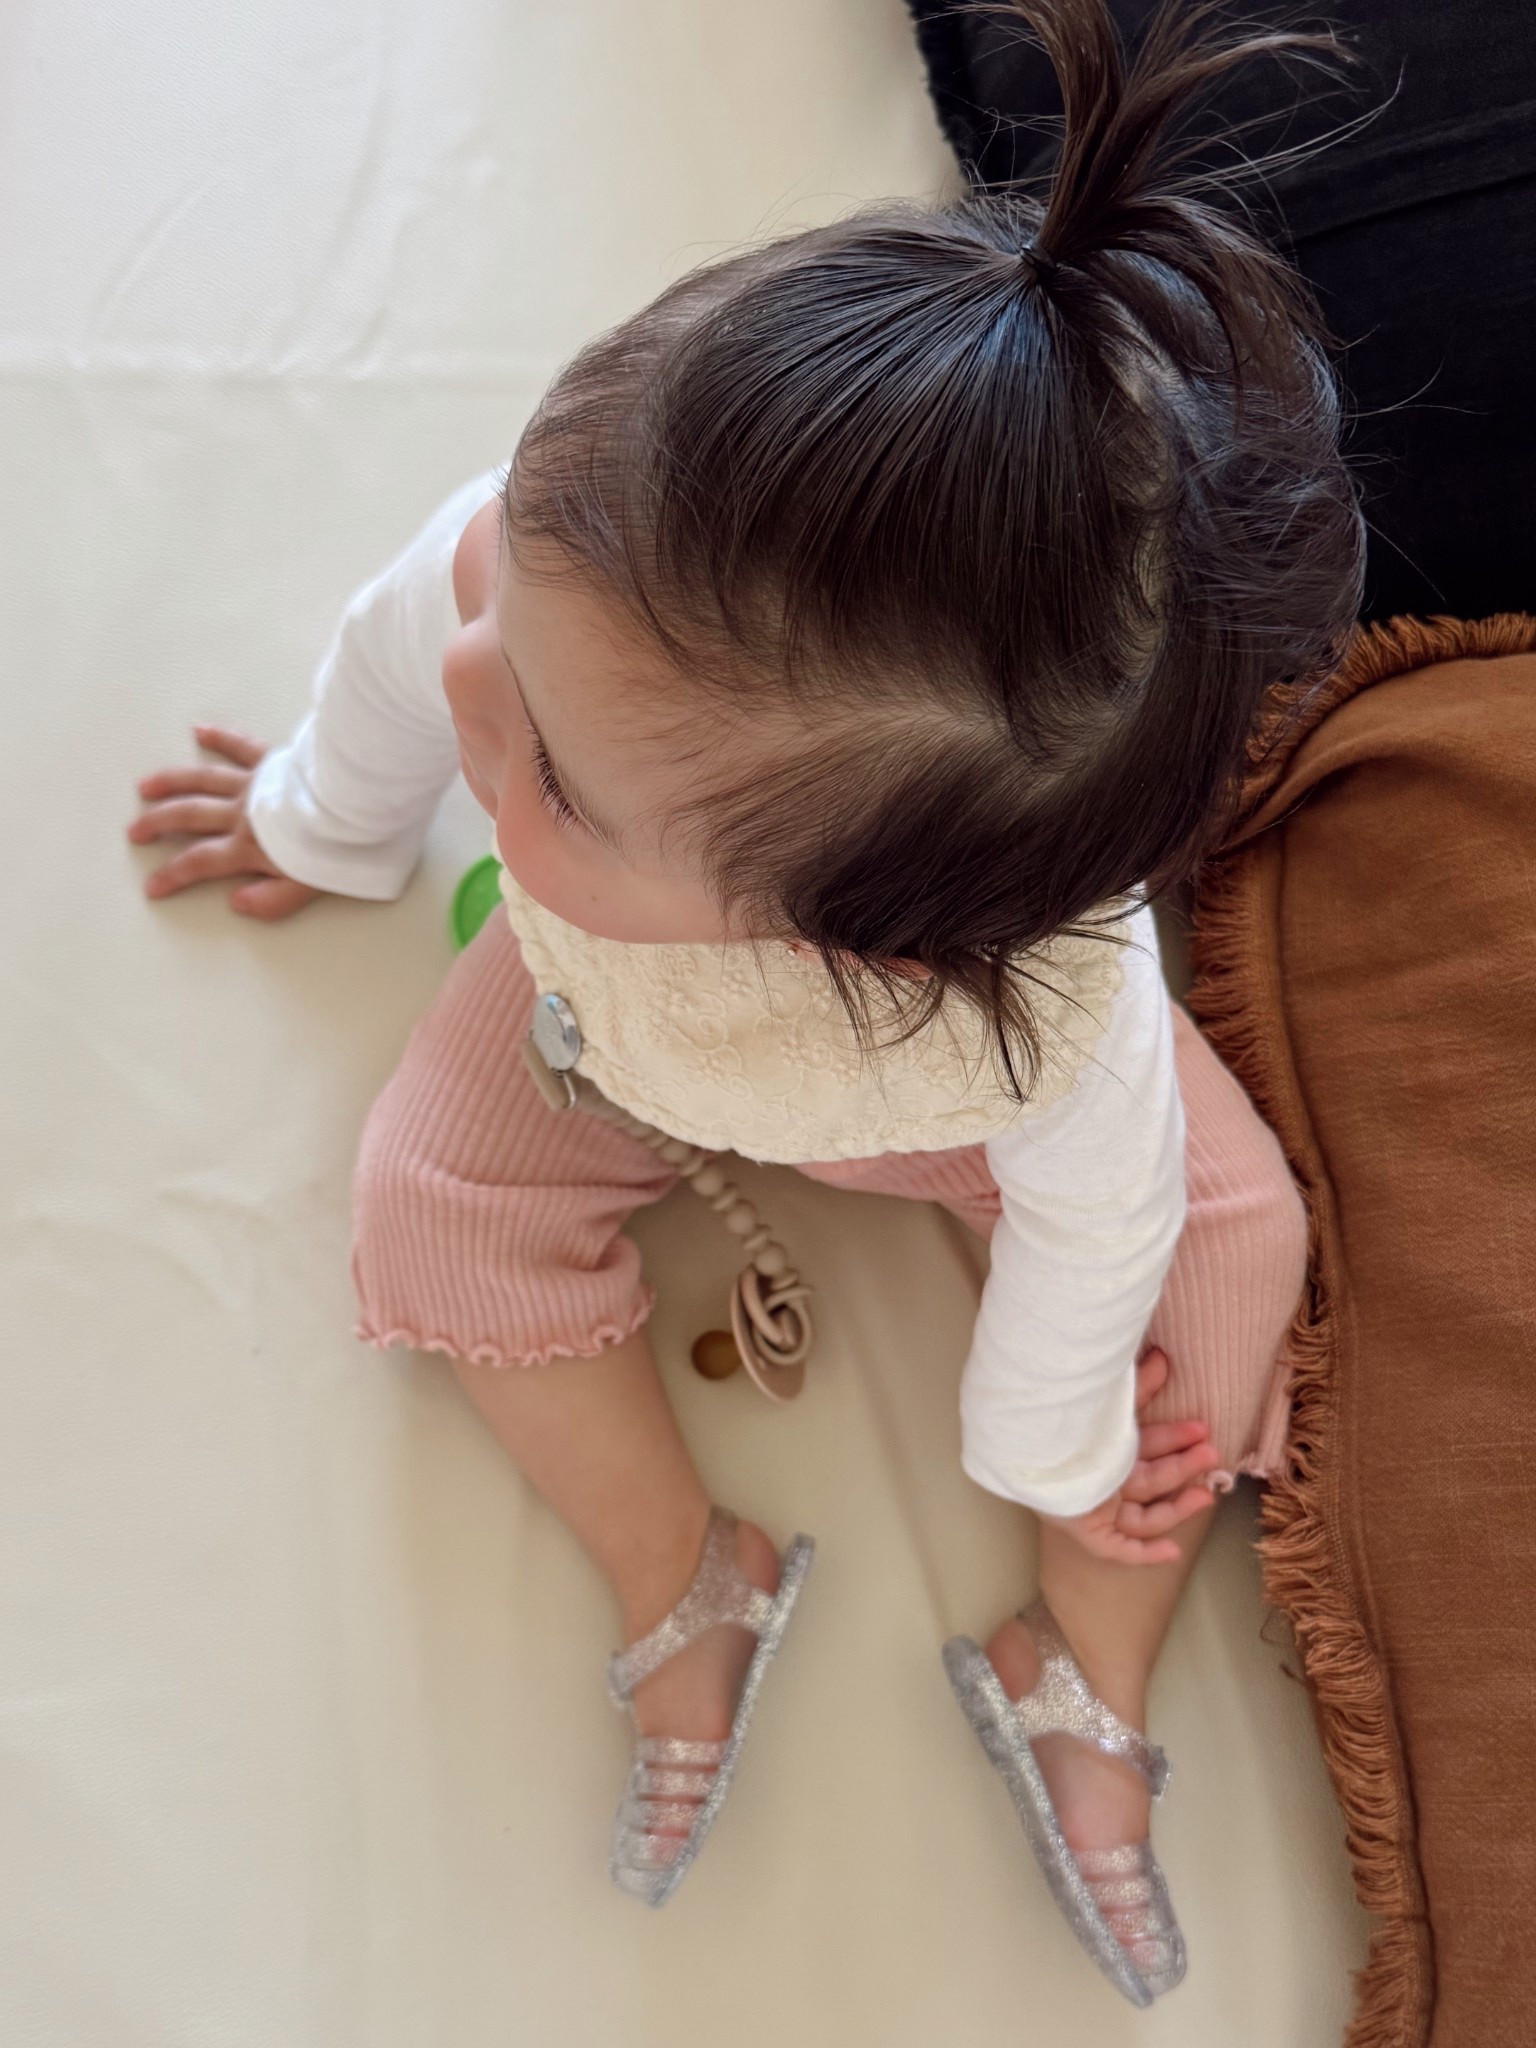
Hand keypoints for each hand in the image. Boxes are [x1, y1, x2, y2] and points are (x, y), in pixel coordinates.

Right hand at [128, 726, 321, 919]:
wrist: (360, 801)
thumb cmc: (340, 846)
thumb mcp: (310, 887)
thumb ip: (272, 900)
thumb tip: (237, 902)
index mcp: (249, 845)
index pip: (199, 863)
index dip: (172, 876)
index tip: (152, 887)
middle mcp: (243, 811)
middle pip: (189, 816)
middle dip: (158, 824)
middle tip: (135, 831)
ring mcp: (255, 782)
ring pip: (203, 780)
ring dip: (172, 783)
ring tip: (146, 787)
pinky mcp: (273, 760)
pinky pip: (241, 745)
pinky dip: (220, 737)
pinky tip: (199, 730)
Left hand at [1037, 1349, 1221, 1566]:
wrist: (1021, 1439)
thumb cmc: (1061, 1418)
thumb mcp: (1106, 1404)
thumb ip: (1134, 1385)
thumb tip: (1161, 1357)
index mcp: (1100, 1447)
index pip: (1145, 1447)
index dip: (1174, 1440)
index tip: (1202, 1429)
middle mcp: (1099, 1479)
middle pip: (1151, 1477)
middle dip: (1182, 1465)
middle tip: (1209, 1450)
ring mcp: (1094, 1507)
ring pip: (1145, 1514)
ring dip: (1177, 1505)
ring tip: (1206, 1493)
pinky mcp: (1086, 1530)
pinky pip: (1119, 1549)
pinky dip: (1146, 1554)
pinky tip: (1172, 1552)